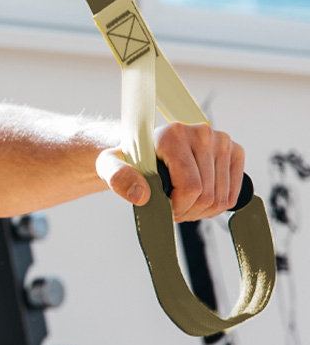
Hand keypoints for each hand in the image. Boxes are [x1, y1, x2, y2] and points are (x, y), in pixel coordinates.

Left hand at [95, 122, 245, 220]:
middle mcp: (201, 132)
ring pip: (222, 197)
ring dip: (202, 211)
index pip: (191, 187)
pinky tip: (199, 201)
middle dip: (188, 212)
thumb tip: (140, 194)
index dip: (178, 208)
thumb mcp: (109, 166)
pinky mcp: (234, 151)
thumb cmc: (127, 159)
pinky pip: (234, 193)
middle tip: (172, 209)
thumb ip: (116, 176)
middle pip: (207, 195)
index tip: (163, 208)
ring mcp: (221, 140)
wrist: (141, 147)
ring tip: (182, 204)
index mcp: (173, 134)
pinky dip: (218, 206)